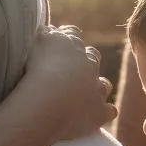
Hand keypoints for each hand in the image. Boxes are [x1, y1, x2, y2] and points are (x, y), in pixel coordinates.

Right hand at [24, 26, 116, 142]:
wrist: (48, 99)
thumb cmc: (36, 70)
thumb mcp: (36, 42)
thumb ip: (44, 34)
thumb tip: (48, 29)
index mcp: (71, 45)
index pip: (72, 34)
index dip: (69, 38)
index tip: (63, 43)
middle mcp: (88, 65)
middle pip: (93, 57)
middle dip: (87, 61)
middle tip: (75, 71)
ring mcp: (96, 89)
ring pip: (104, 84)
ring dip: (98, 88)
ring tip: (88, 96)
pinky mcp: (100, 112)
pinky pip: (109, 111)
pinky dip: (105, 112)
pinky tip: (97, 116)